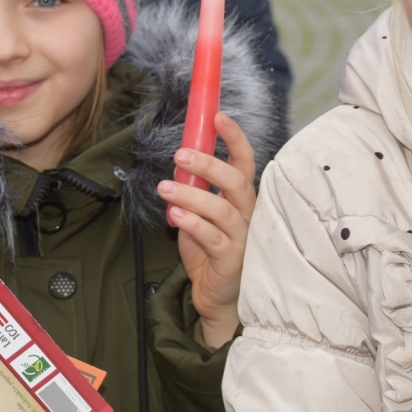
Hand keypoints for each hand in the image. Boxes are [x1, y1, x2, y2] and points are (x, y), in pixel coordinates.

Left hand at [158, 112, 255, 348]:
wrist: (218, 296)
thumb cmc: (209, 250)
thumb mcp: (199, 213)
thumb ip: (193, 189)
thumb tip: (178, 159)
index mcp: (241, 197)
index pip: (245, 161)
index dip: (234, 137)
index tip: (217, 115)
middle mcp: (248, 213)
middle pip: (236, 180)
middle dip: (208, 164)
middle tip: (179, 155)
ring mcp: (242, 237)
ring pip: (222, 209)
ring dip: (191, 195)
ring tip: (164, 187)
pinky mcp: (231, 260)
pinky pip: (213, 238)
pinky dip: (193, 225)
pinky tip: (175, 216)